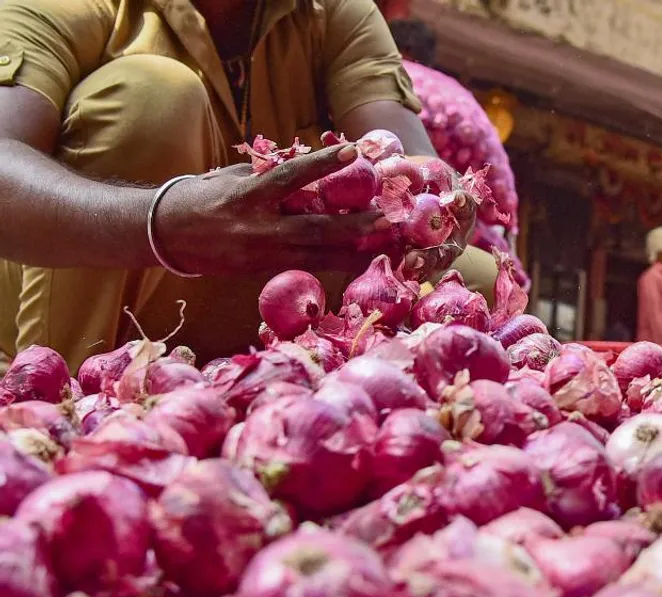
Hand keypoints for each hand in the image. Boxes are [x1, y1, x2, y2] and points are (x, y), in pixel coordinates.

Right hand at [152, 144, 383, 275]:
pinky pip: (305, 267)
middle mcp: (257, 228)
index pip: (291, 176)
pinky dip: (332, 263)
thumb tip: (309, 161)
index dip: (323, 164)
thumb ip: (269, 174)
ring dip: (352, 252)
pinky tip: (358, 260)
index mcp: (248, 196)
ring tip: (384, 246)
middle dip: (353, 226)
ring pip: (316, 256)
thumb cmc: (201, 196)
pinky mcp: (262, 270)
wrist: (165, 235)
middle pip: (314, 229)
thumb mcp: (232, 178)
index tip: (354, 152)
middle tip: (386, 219)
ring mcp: (261, 254)